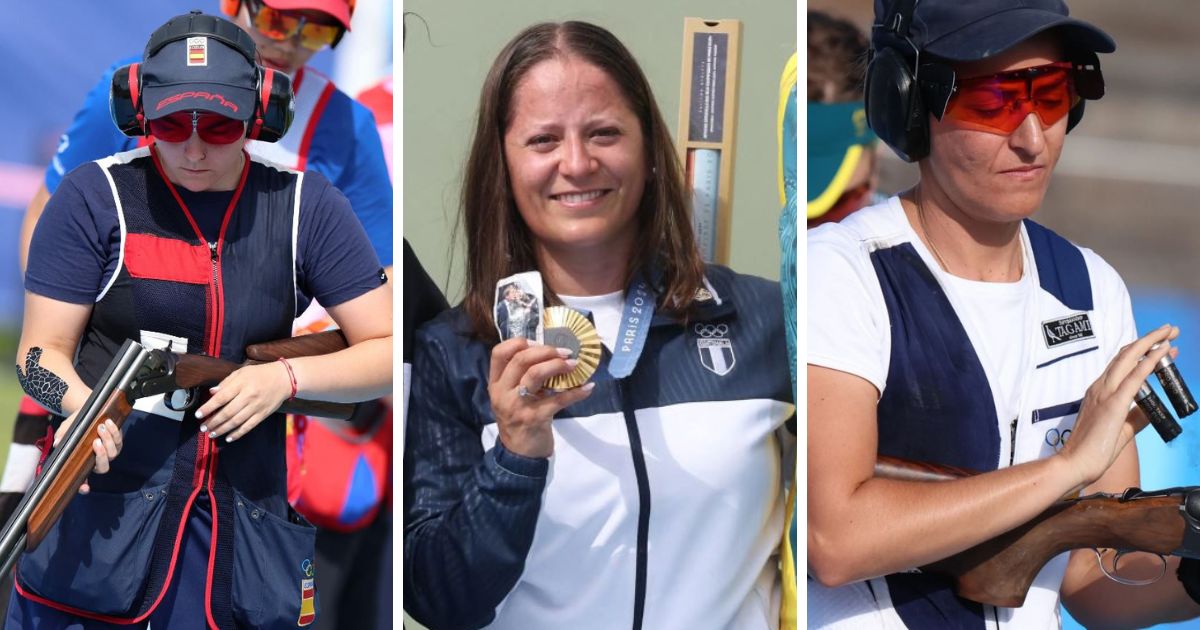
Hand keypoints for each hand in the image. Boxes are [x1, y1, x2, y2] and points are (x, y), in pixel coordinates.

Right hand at [53, 412, 121, 494]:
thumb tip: (58, 443)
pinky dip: (114, 431)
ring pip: (113, 453)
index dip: (84, 487)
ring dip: (108, 440)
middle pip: (103, 467)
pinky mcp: (117, 442)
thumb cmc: (73, 427)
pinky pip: (118, 439)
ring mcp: (109, 453)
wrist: (86, 414)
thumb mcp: (65, 431)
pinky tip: (108, 422)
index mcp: (83, 464)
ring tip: (100, 428)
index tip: (84, 488)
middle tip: (95, 442)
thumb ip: (62, 437)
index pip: (83, 480)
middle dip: (101, 455)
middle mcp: (98, 462)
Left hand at [195, 362, 292, 442]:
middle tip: (203, 428)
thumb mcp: (242, 372)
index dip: (208, 407)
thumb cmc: (260, 374)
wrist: (284, 378)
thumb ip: (226, 382)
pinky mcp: (263, 414)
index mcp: (242, 384)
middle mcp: (249, 396)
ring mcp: (256, 407)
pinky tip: (228, 438)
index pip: (221, 398)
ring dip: (222, 429)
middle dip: (213, 422)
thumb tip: (212, 393)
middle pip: (228, 412)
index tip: (198, 414)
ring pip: (236, 421)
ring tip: (212, 434)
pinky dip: (238, 433)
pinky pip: (249, 426)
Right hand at [488, 337, 595, 458]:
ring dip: (558, 365)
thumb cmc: (519, 421)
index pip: (499, 353)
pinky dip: (576, 392)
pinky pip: (558, 400)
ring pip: (535, 374)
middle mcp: (502, 393)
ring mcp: (517, 406)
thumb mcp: (510, 398)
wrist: (520, 456)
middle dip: (546, 351)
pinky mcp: (535, 418)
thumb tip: (549, 354)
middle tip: (565, 352)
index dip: (518, 343)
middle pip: (520, 360)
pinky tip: (588, 388)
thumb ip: (520, 378)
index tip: (537, 342)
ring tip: (574, 364)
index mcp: (496, 384)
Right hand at [1059, 324, 1178, 489]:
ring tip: (1170, 333)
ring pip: (1129, 358)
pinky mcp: (1113, 403)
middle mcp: (1100, 387)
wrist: (1075, 463)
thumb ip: (1136, 416)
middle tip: (1171, 330)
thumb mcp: (1121, 429)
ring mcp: (1105, 393)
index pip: (1122, 365)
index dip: (1143, 353)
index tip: (1164, 349)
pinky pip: (1135, 377)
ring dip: (1152, 343)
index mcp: (1099, 392)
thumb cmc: (1094, 451)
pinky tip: (1163, 352)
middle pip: (1126, 354)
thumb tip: (1151, 409)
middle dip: (1150, 339)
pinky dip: (1150, 362)